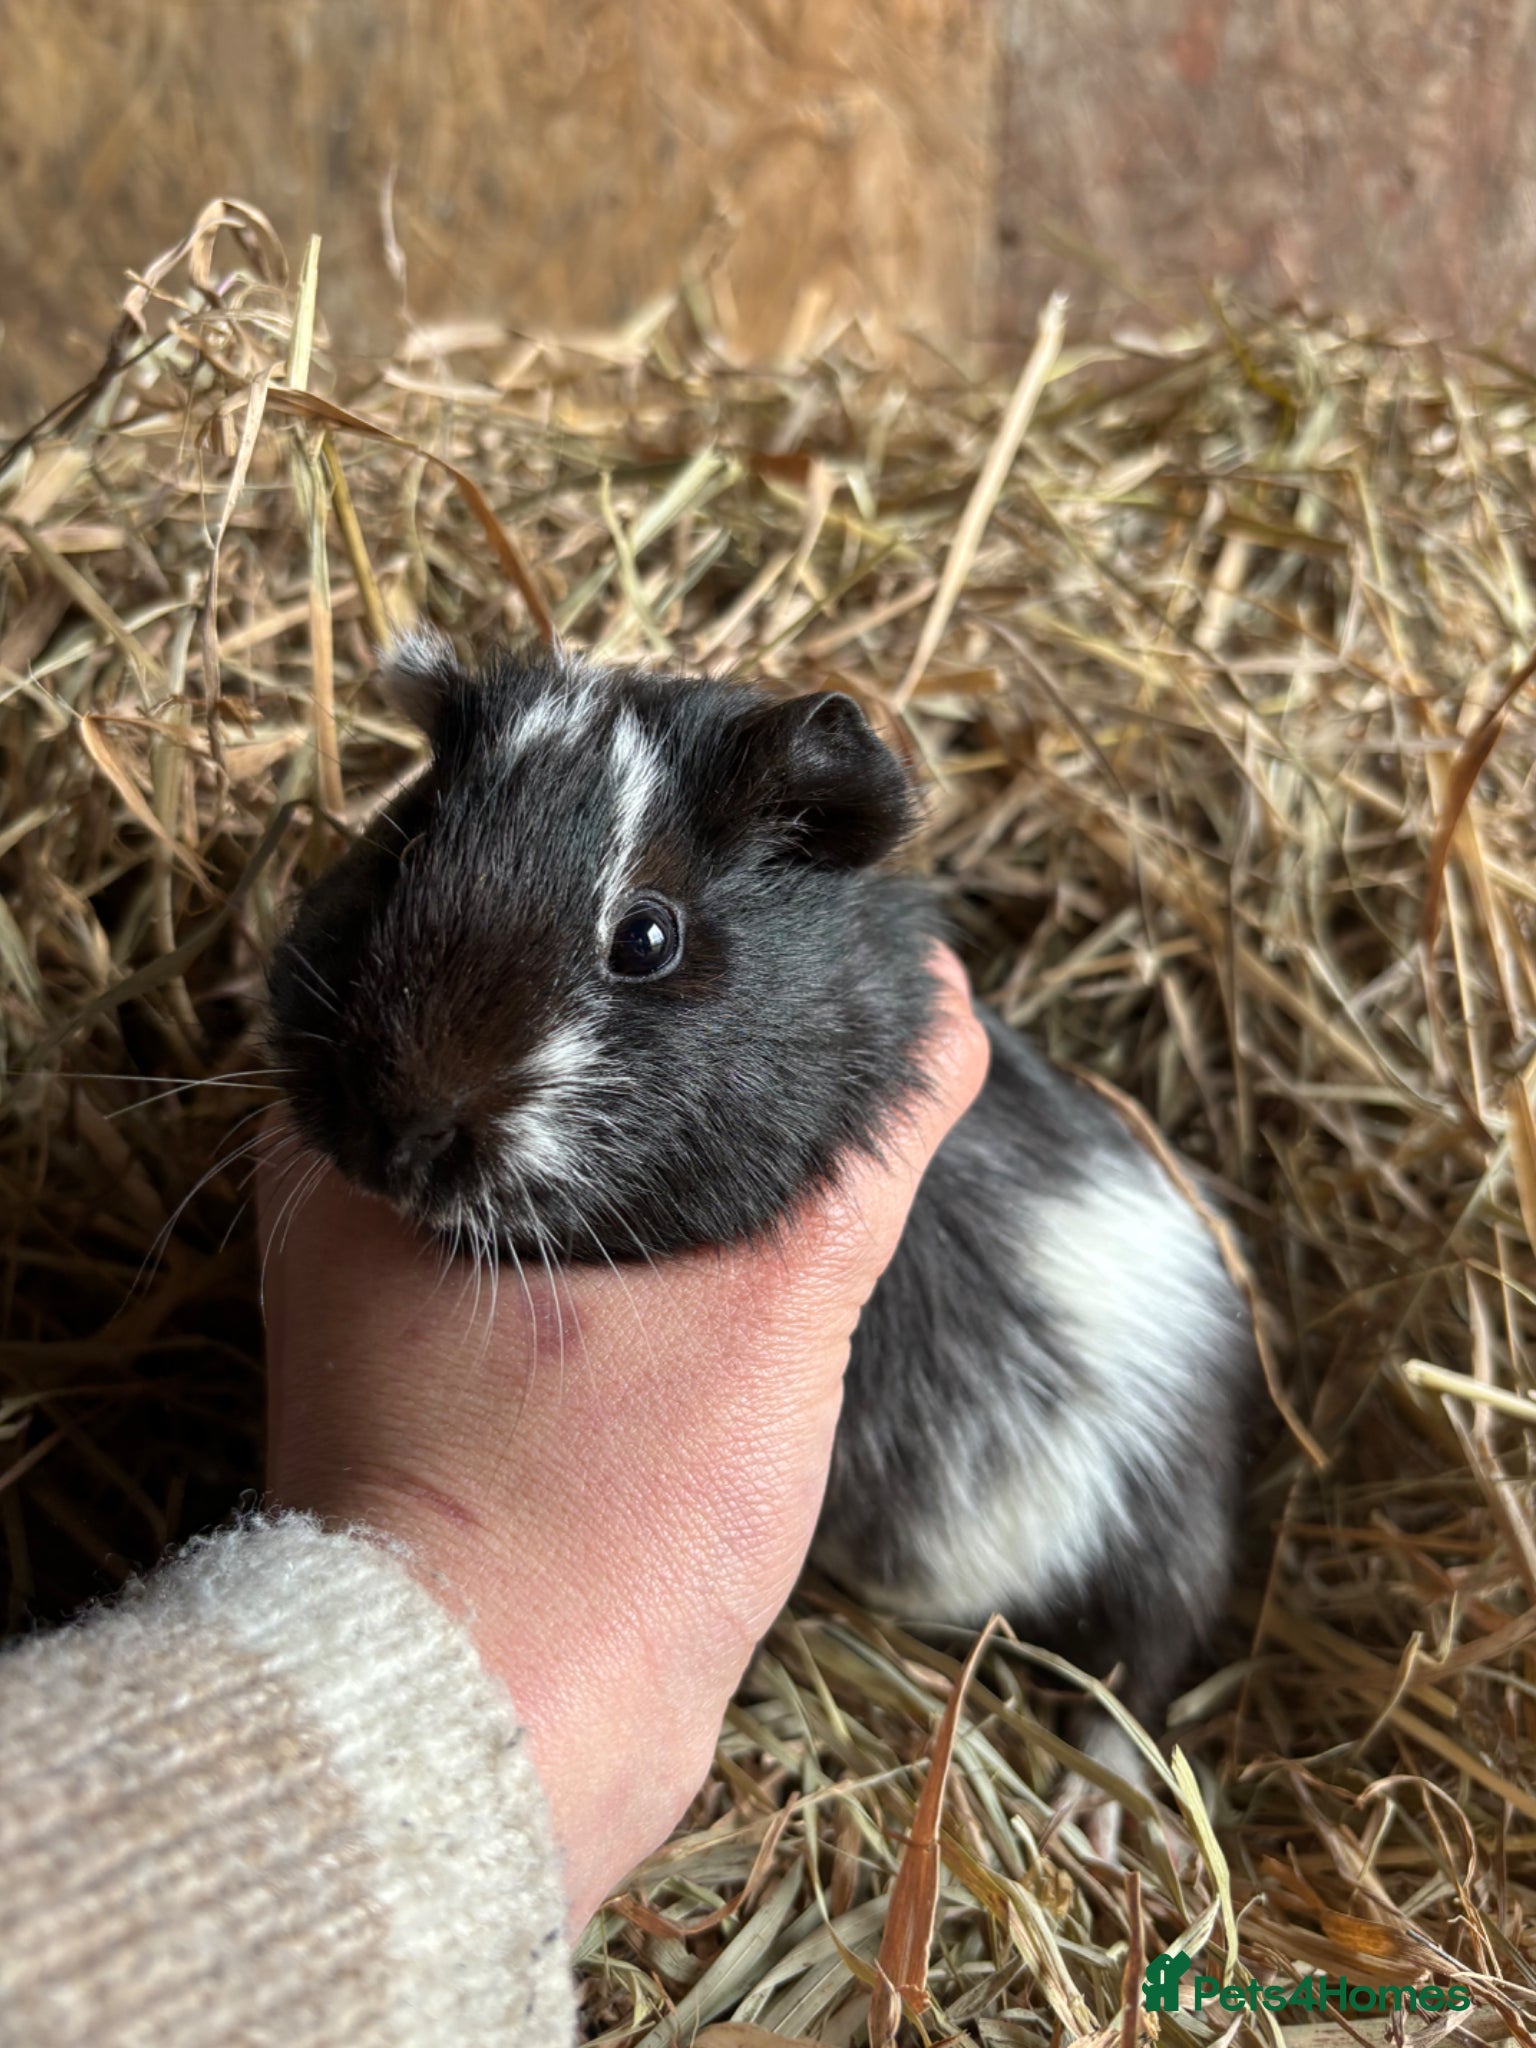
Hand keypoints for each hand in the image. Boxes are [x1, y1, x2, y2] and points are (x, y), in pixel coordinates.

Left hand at [259, 948, 988, 1925]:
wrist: (501, 1746)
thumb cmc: (598, 1524)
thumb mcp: (764, 1313)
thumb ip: (858, 1155)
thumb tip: (946, 1010)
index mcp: (362, 1135)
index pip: (503, 959)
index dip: (635, 931)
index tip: (752, 909)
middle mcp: (338, 1196)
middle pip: (525, 1056)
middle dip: (655, 1041)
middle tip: (788, 991)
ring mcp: (365, 1288)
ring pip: (539, 1159)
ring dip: (653, 1143)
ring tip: (781, 1093)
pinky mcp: (414, 1372)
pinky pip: (533, 1250)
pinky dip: (625, 1230)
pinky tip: (726, 1222)